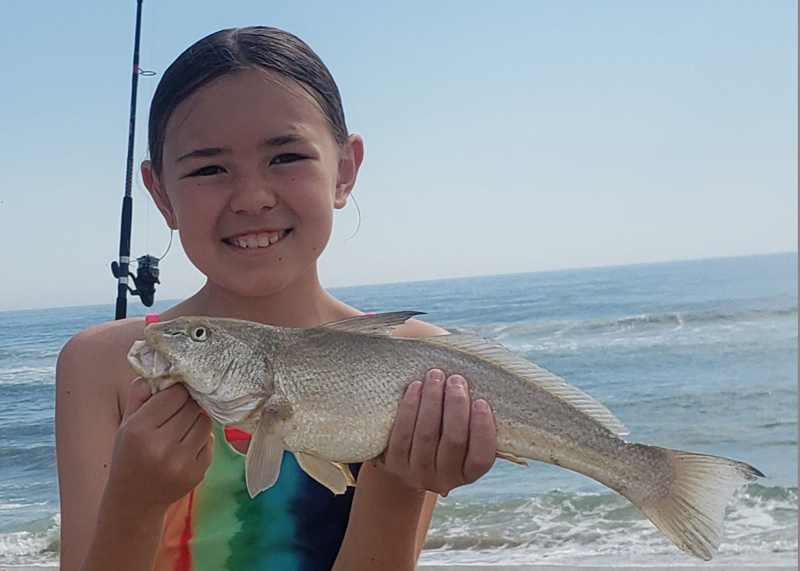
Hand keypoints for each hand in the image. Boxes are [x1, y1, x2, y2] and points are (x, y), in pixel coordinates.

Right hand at [104, 378, 213, 512]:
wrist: (134, 500)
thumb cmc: (129, 455)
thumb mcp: (126, 424)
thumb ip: (140, 395)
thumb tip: (160, 367)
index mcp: (139, 430)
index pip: (174, 394)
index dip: (176, 392)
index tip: (173, 395)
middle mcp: (161, 447)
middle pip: (192, 407)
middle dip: (187, 405)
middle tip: (178, 412)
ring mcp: (182, 462)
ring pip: (204, 422)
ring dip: (196, 421)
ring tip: (181, 429)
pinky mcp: (198, 473)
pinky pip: (209, 441)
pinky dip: (201, 440)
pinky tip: (185, 447)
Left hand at [377, 369, 495, 494]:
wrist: (405, 461)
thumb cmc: (441, 439)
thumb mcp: (462, 441)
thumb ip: (471, 423)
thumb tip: (478, 388)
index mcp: (467, 473)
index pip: (481, 458)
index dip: (482, 429)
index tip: (481, 401)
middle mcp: (444, 479)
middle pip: (453, 441)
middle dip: (456, 405)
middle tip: (456, 380)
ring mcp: (417, 473)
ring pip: (427, 434)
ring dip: (432, 400)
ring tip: (435, 375)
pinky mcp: (394, 463)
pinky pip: (402, 433)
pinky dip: (410, 407)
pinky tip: (416, 387)